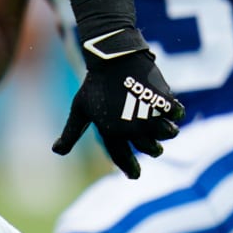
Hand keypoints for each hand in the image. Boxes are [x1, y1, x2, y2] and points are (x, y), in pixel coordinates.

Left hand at [53, 12, 183, 178]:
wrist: (112, 57)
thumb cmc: (95, 83)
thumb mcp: (80, 109)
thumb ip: (71, 133)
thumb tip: (56, 151)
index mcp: (111, 131)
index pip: (122, 157)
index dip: (129, 169)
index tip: (134, 175)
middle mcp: (131, 127)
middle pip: (149, 148)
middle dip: (153, 149)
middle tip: (155, 147)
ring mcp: (148, 113)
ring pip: (166, 134)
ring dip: (167, 132)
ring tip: (167, 128)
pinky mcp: (162, 99)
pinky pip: (176, 114)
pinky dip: (176, 113)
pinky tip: (173, 110)